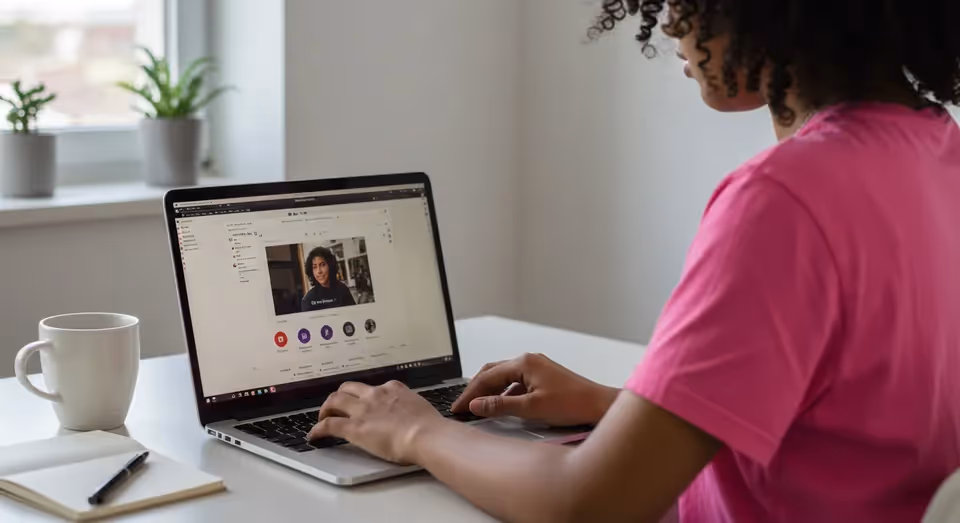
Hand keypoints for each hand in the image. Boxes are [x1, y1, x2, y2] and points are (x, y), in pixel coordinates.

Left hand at [308, 381, 445, 463]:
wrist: (425, 435)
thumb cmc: (429, 426)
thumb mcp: (420, 407)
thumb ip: (410, 407)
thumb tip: (412, 414)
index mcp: (393, 389)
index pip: (374, 387)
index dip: (366, 395)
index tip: (365, 401)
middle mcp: (374, 395)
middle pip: (348, 388)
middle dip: (340, 395)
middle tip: (336, 405)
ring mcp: (362, 410)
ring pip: (334, 400)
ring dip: (326, 408)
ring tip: (322, 416)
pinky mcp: (353, 427)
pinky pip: (328, 425)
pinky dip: (317, 429)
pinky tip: (314, 435)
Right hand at [451, 353, 618, 426]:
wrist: (600, 406)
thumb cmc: (573, 404)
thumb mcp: (532, 408)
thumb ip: (500, 406)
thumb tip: (476, 405)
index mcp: (524, 363)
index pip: (487, 377)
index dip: (470, 394)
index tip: (458, 408)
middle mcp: (529, 360)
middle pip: (492, 373)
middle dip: (475, 389)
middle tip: (462, 407)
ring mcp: (536, 368)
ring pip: (504, 378)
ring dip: (489, 392)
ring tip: (476, 408)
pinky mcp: (543, 377)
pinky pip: (516, 383)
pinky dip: (504, 394)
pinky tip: (500, 407)